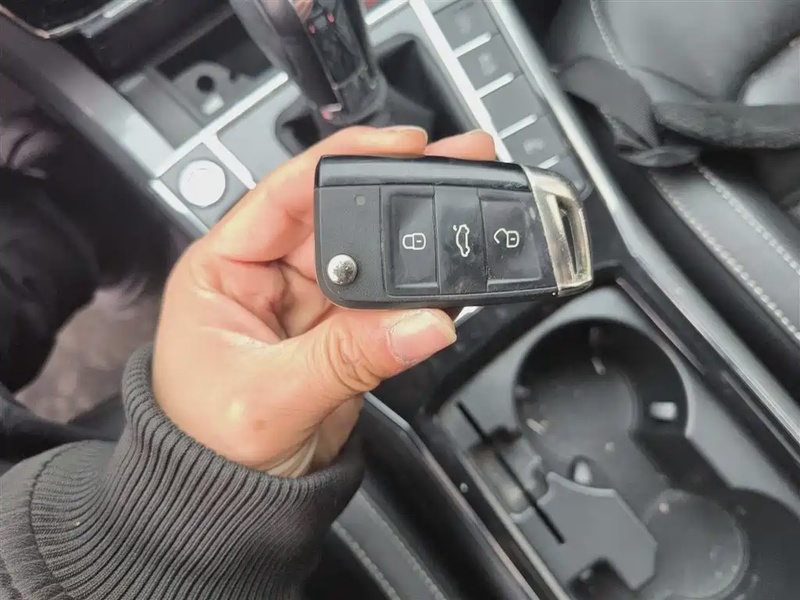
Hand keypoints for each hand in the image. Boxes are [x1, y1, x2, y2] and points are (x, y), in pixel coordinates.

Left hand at [153, 126, 495, 476]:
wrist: (227, 502)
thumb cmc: (205, 444)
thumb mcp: (272, 397)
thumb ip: (349, 358)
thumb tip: (421, 325)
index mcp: (227, 269)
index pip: (285, 192)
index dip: (343, 159)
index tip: (398, 145)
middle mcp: (271, 277)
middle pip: (340, 215)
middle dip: (395, 190)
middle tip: (450, 165)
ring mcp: (312, 305)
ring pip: (371, 257)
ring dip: (414, 240)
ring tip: (462, 212)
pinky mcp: (342, 334)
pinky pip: (387, 304)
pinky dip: (420, 294)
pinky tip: (451, 278)